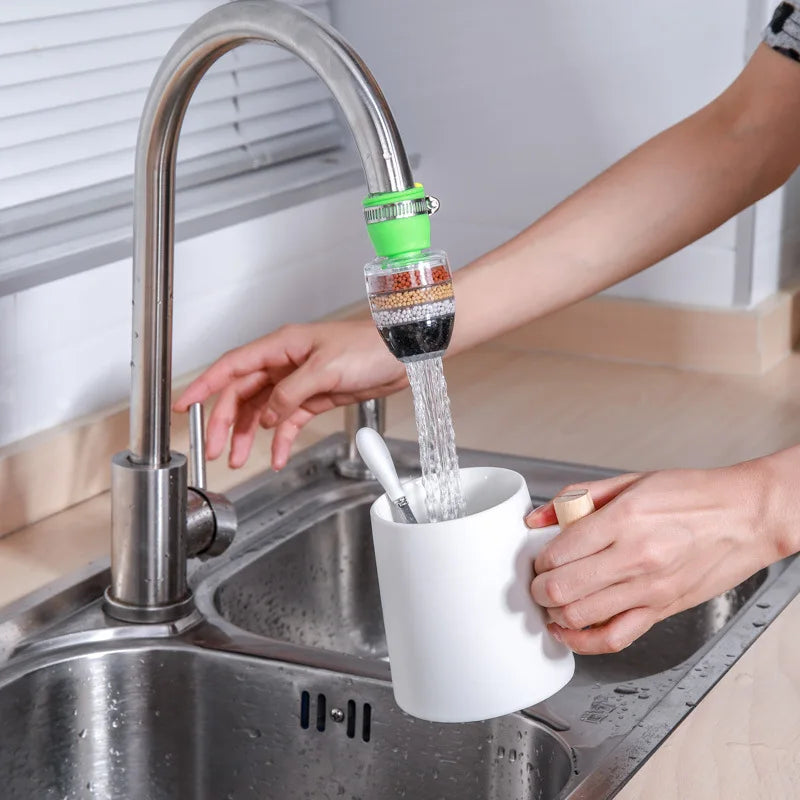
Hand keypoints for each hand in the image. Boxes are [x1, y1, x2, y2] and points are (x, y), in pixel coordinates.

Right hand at [174, 319, 405, 469]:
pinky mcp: (314, 398)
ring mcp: (298, 382)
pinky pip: (287, 421)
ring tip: (239, 459)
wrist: (402, 354)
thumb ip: (291, 392)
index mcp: (281, 347)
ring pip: (262, 411)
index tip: (185, 404)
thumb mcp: (326, 368)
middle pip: (242, 394)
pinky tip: (277, 456)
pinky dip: (280, 440)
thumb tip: (268, 414)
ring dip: (249, 436)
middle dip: (225, 423)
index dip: (205, 385)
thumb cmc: (369, 347)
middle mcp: (284, 363)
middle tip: (215, 449)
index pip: (233, 366)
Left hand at [525, 457, 792, 654]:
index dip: (539, 559)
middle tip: (537, 581)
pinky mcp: (662, 609)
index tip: (539, 557)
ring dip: (554, 614)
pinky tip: (569, 632)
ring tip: (551, 602)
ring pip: (581, 617)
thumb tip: (537, 516)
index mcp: (624, 520)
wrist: (747, 516)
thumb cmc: (694, 496)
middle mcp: (636, 557)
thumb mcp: (630, 481)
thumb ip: (578, 497)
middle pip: (562, 589)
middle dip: (538, 589)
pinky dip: (583, 641)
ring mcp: (650, 589)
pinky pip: (615, 638)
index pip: (559, 552)